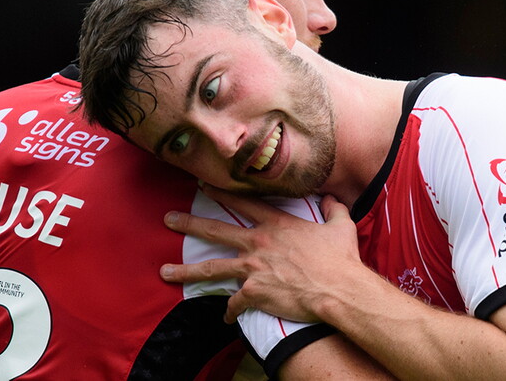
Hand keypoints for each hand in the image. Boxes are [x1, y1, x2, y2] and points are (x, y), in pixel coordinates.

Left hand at [161, 186, 368, 323]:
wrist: (338, 289)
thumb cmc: (340, 259)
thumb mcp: (341, 226)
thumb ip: (333, 209)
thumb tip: (331, 198)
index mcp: (276, 224)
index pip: (242, 203)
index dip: (221, 193)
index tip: (202, 186)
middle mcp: (258, 243)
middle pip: (216, 230)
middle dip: (189, 223)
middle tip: (168, 219)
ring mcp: (253, 268)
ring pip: (212, 268)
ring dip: (186, 271)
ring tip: (164, 272)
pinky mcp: (253, 293)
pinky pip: (234, 304)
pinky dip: (229, 312)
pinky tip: (225, 318)